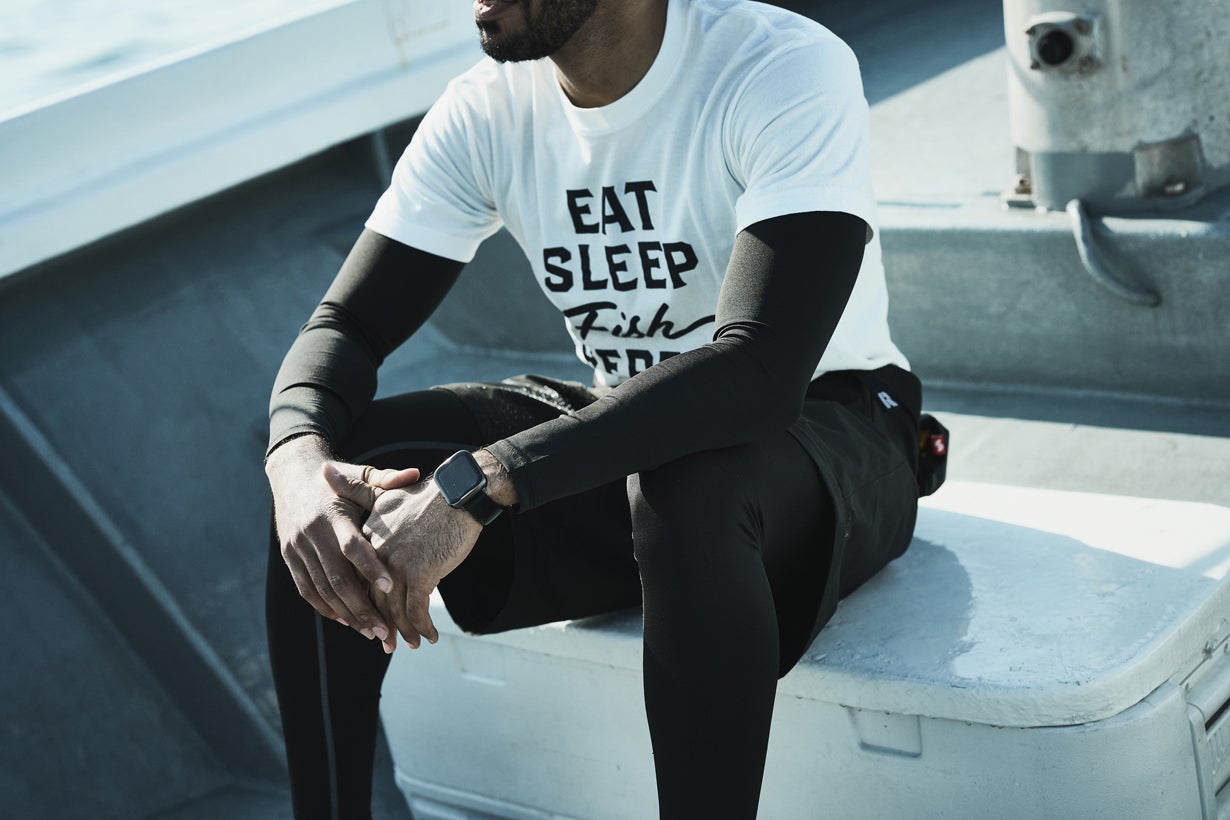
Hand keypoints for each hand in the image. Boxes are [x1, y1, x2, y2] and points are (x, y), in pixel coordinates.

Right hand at [265, 435, 417, 640]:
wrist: (292, 477)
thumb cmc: (337, 480)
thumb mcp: (360, 475)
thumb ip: (386, 480)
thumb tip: (415, 475)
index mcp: (332, 515)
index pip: (351, 546)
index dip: (370, 566)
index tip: (391, 586)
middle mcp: (312, 534)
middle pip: (336, 577)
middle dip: (362, 606)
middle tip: (385, 628)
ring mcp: (297, 548)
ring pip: (322, 589)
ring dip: (346, 614)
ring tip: (371, 632)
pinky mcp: (290, 558)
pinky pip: (306, 590)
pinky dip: (326, 608)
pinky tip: (346, 621)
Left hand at [324, 463, 483, 653]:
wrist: (457, 494)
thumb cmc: (429, 495)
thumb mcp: (388, 494)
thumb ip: (365, 502)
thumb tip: (349, 504)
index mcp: (367, 539)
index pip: (361, 579)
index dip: (367, 602)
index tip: (372, 619)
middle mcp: (376, 556)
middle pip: (373, 600)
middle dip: (381, 626)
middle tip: (386, 643)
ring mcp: (396, 567)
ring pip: (394, 611)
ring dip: (404, 633)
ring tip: (412, 645)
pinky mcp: (419, 574)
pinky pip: (417, 611)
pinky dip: (423, 628)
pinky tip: (430, 637)